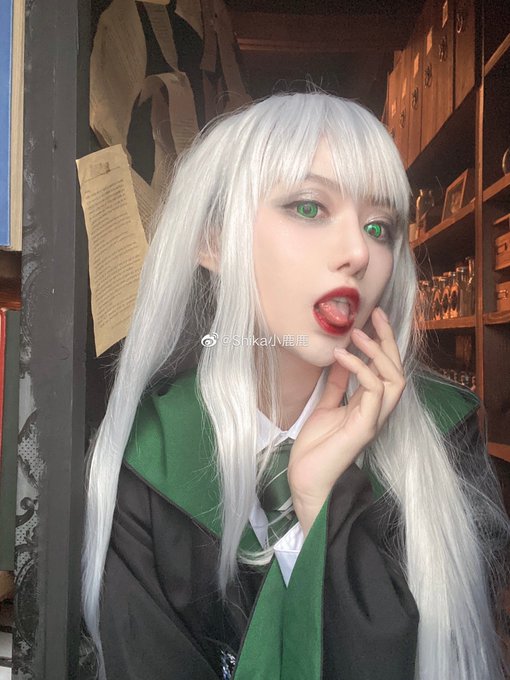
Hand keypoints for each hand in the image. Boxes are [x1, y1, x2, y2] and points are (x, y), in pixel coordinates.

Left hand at [288, 307, 405, 535]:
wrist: (306, 479)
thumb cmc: (316, 447)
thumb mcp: (326, 406)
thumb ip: (337, 385)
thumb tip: (339, 358)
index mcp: (369, 404)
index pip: (384, 368)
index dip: (382, 342)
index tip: (371, 317)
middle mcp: (377, 410)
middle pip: (396, 369)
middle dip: (388, 340)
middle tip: (376, 314)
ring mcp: (374, 419)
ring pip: (394, 379)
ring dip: (377, 353)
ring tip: (357, 334)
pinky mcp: (365, 428)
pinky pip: (374, 392)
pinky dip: (360, 370)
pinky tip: (341, 357)